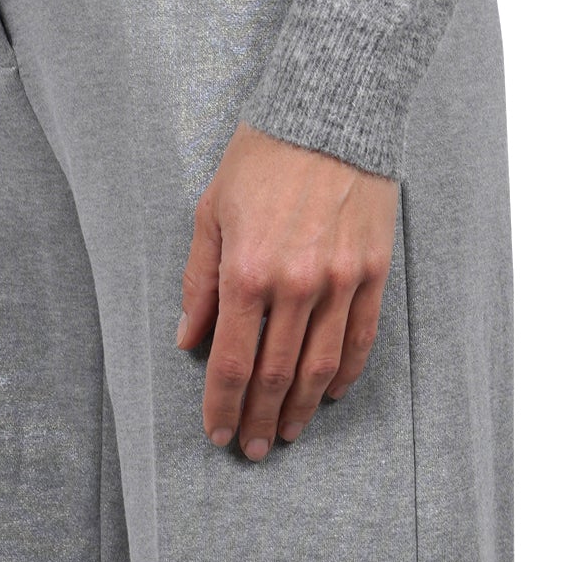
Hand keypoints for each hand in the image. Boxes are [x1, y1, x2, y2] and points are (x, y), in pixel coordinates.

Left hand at [177, 120, 397, 459]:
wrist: (326, 112)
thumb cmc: (261, 156)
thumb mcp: (211, 210)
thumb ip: (198, 281)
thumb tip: (188, 339)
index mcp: (247, 270)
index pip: (231, 362)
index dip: (221, 406)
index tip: (217, 433)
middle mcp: (295, 285)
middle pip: (274, 375)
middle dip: (258, 419)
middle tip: (251, 449)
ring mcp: (340, 281)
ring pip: (320, 368)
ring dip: (299, 409)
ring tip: (285, 432)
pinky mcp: (373, 271)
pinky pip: (362, 339)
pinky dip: (346, 374)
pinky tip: (329, 393)